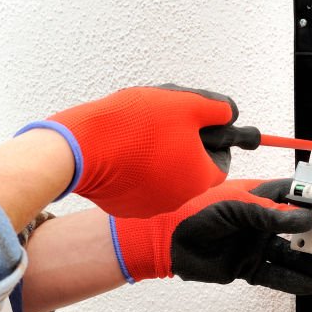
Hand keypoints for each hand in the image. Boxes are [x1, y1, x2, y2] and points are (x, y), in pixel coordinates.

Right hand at [22, 85, 240, 217]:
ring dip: (158, 158)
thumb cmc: (136, 125)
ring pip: (163, 178)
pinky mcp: (125, 207)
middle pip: (190, 170)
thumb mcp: (185, 104)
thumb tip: (228, 113)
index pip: (220, 162)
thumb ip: (216, 109)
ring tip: (138, 134)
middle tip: (162, 123)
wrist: (82, 148)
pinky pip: (138, 187)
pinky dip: (135, 170)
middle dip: (181, 147)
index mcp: (200, 178)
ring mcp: (150, 207)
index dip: (212, 140)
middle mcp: (179, 200)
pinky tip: (122, 150)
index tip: (197, 125)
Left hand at [110, 179, 311, 294]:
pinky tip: (311, 287)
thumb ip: (269, 215)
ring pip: (289, 256)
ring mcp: (253, 246)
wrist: (166, 242)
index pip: (293, 196)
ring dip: (309, 262)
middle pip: (297, 229)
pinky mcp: (246, 267)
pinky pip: (274, 276)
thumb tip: (305, 219)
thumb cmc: (194, 214)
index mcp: (256, 198)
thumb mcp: (234, 208)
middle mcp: (258, 223)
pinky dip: (292, 282)